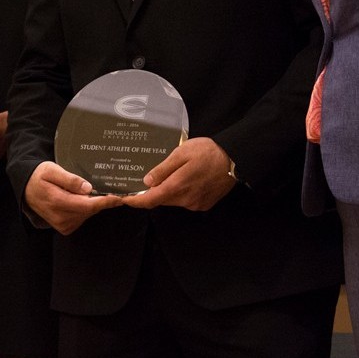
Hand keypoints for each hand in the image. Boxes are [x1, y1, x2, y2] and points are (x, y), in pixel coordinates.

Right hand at [24, 162, 120, 234]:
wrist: (26, 189)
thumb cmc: (39, 177)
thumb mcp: (52, 170)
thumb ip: (69, 179)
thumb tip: (87, 187)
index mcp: (57, 201)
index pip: (86, 205)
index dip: (104, 202)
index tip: (118, 198)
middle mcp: (60, 217)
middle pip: (90, 210)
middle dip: (101, 201)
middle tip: (110, 189)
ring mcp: (63, 224)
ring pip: (88, 214)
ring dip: (93, 204)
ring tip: (91, 192)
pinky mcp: (65, 227)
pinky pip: (83, 217)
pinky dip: (86, 209)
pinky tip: (81, 199)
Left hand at [120, 137, 235, 211]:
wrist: (234, 159)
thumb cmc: (207, 152)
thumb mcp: (181, 153)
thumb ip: (163, 169)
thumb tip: (146, 182)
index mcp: (177, 186)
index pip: (150, 200)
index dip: (135, 201)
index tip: (124, 199)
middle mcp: (185, 200)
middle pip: (161, 200)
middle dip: (154, 191)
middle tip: (150, 177)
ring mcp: (196, 204)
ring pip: (174, 200)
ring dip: (169, 190)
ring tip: (176, 173)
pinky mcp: (204, 205)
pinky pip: (186, 201)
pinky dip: (182, 193)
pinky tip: (189, 179)